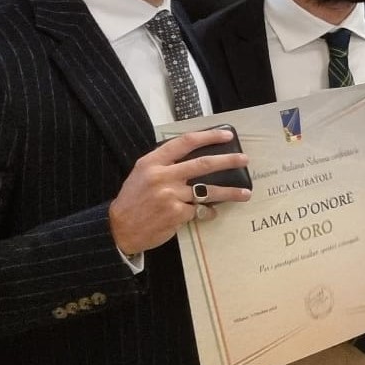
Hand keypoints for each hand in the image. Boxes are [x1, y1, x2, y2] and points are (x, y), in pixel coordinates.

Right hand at [108, 129, 253, 254]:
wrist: (119, 228)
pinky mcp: (177, 214)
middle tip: (244, 159)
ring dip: (230, 192)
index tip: (226, 135)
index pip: (184, 143)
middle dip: (228, 161)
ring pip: (208, 191)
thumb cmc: (133, 199)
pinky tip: (207, 213)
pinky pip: (200, 210)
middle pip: (203, 164)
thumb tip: (195, 156)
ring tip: (245, 193)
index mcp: (152, 162)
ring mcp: (170, 196)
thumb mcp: (142, 174)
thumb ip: (164, 164)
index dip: (208, 137)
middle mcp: (162, 176)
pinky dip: (207, 212)